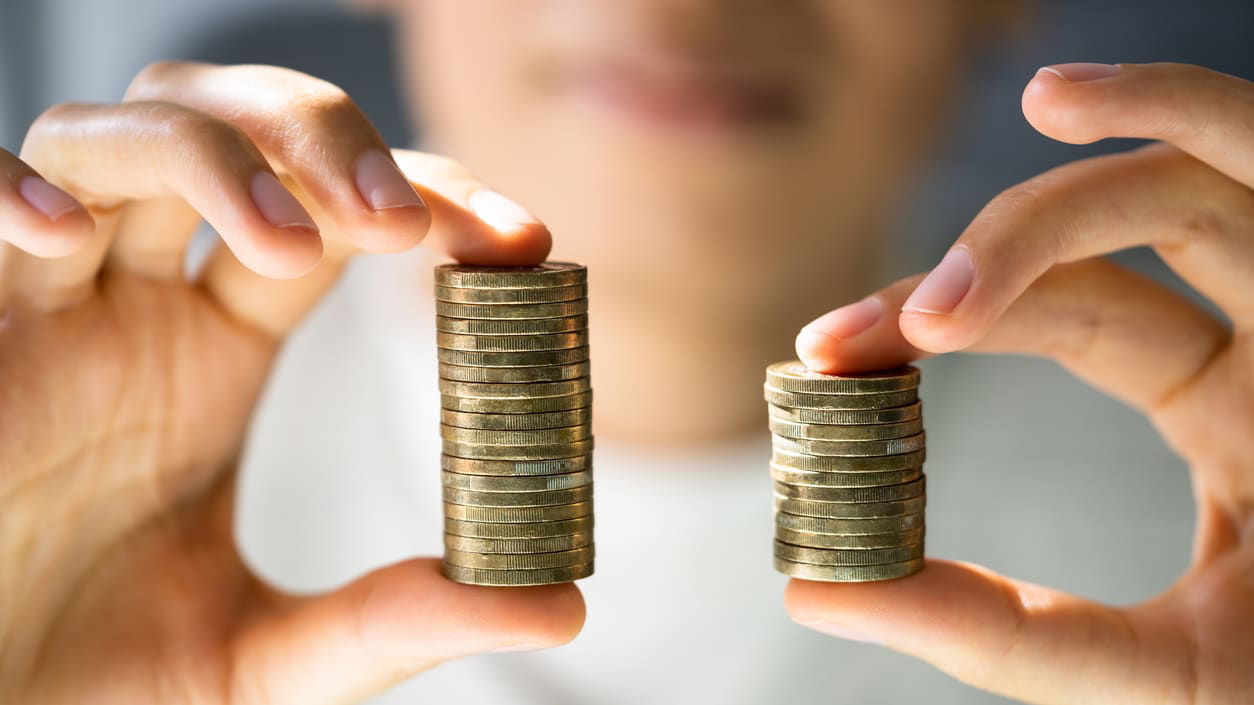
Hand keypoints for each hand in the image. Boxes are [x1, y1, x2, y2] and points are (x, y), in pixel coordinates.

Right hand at [0, 62, 582, 704]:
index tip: (522, 246)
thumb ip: (399, 621)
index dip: (428, 200)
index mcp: (222, 349)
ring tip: (298, 245)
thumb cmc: (106, 691)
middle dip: (328, 139)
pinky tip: (69, 234)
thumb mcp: (276, 659)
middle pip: (239, 133)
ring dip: (219, 155)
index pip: (338, 216)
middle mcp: (145, 307)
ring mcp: (55, 309)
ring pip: (125, 136)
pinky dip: (21, 189)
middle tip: (404, 222)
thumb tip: (561, 607)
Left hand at [787, 63, 1253, 703]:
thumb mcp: (1149, 675)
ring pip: (1213, 178)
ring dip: (1109, 144)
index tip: (822, 353)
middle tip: (860, 332)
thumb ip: (994, 633)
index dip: (939, 319)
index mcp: (1231, 413)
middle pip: (1116, 247)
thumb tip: (814, 590)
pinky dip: (1185, 115)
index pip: (1068, 322)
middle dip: (988, 254)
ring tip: (1012, 120)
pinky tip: (1071, 95)